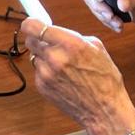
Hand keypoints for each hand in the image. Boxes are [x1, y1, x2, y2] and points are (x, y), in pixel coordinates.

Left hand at [22, 18, 134, 134]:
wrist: (105, 110)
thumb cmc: (105, 79)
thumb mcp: (97, 48)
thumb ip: (73, 37)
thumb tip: (57, 32)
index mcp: (70, 44)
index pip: (34, 27)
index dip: (29, 24)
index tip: (30, 24)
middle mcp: (55, 57)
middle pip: (30, 40)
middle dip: (38, 40)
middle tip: (50, 45)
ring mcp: (46, 73)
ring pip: (35, 56)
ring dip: (44, 58)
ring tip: (63, 67)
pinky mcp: (42, 86)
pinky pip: (38, 72)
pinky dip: (46, 72)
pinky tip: (63, 79)